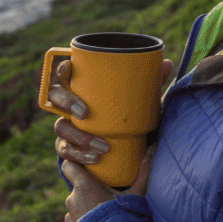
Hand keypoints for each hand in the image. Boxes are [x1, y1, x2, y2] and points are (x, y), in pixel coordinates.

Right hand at [46, 56, 173, 168]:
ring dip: (79, 137)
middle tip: (84, 113)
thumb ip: (151, 84)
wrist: (122, 155)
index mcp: (82, 89)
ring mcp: (66, 127)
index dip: (60, 68)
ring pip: (61, 127)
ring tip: (102, 146)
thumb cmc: (127, 120)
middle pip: (54, 96)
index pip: (64, 73)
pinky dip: (79, 155)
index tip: (68, 69)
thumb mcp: (141, 103)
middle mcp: (69, 106)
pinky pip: (65, 151)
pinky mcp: (68, 148)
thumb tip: (168, 63)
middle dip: (66, 102)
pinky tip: (94, 158)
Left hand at [62, 152, 151, 221]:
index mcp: (84, 186)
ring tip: (103, 213)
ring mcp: (70, 217)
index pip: (68, 165)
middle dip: (86, 190)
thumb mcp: (136, 195)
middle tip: (103, 194)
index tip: (86, 168)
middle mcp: (72, 199)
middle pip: (75, 187)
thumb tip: (153, 150)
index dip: (75, 164)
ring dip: (85, 207)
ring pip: (75, 205)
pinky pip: (75, 221)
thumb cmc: (126, 219)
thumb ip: (143, 173)